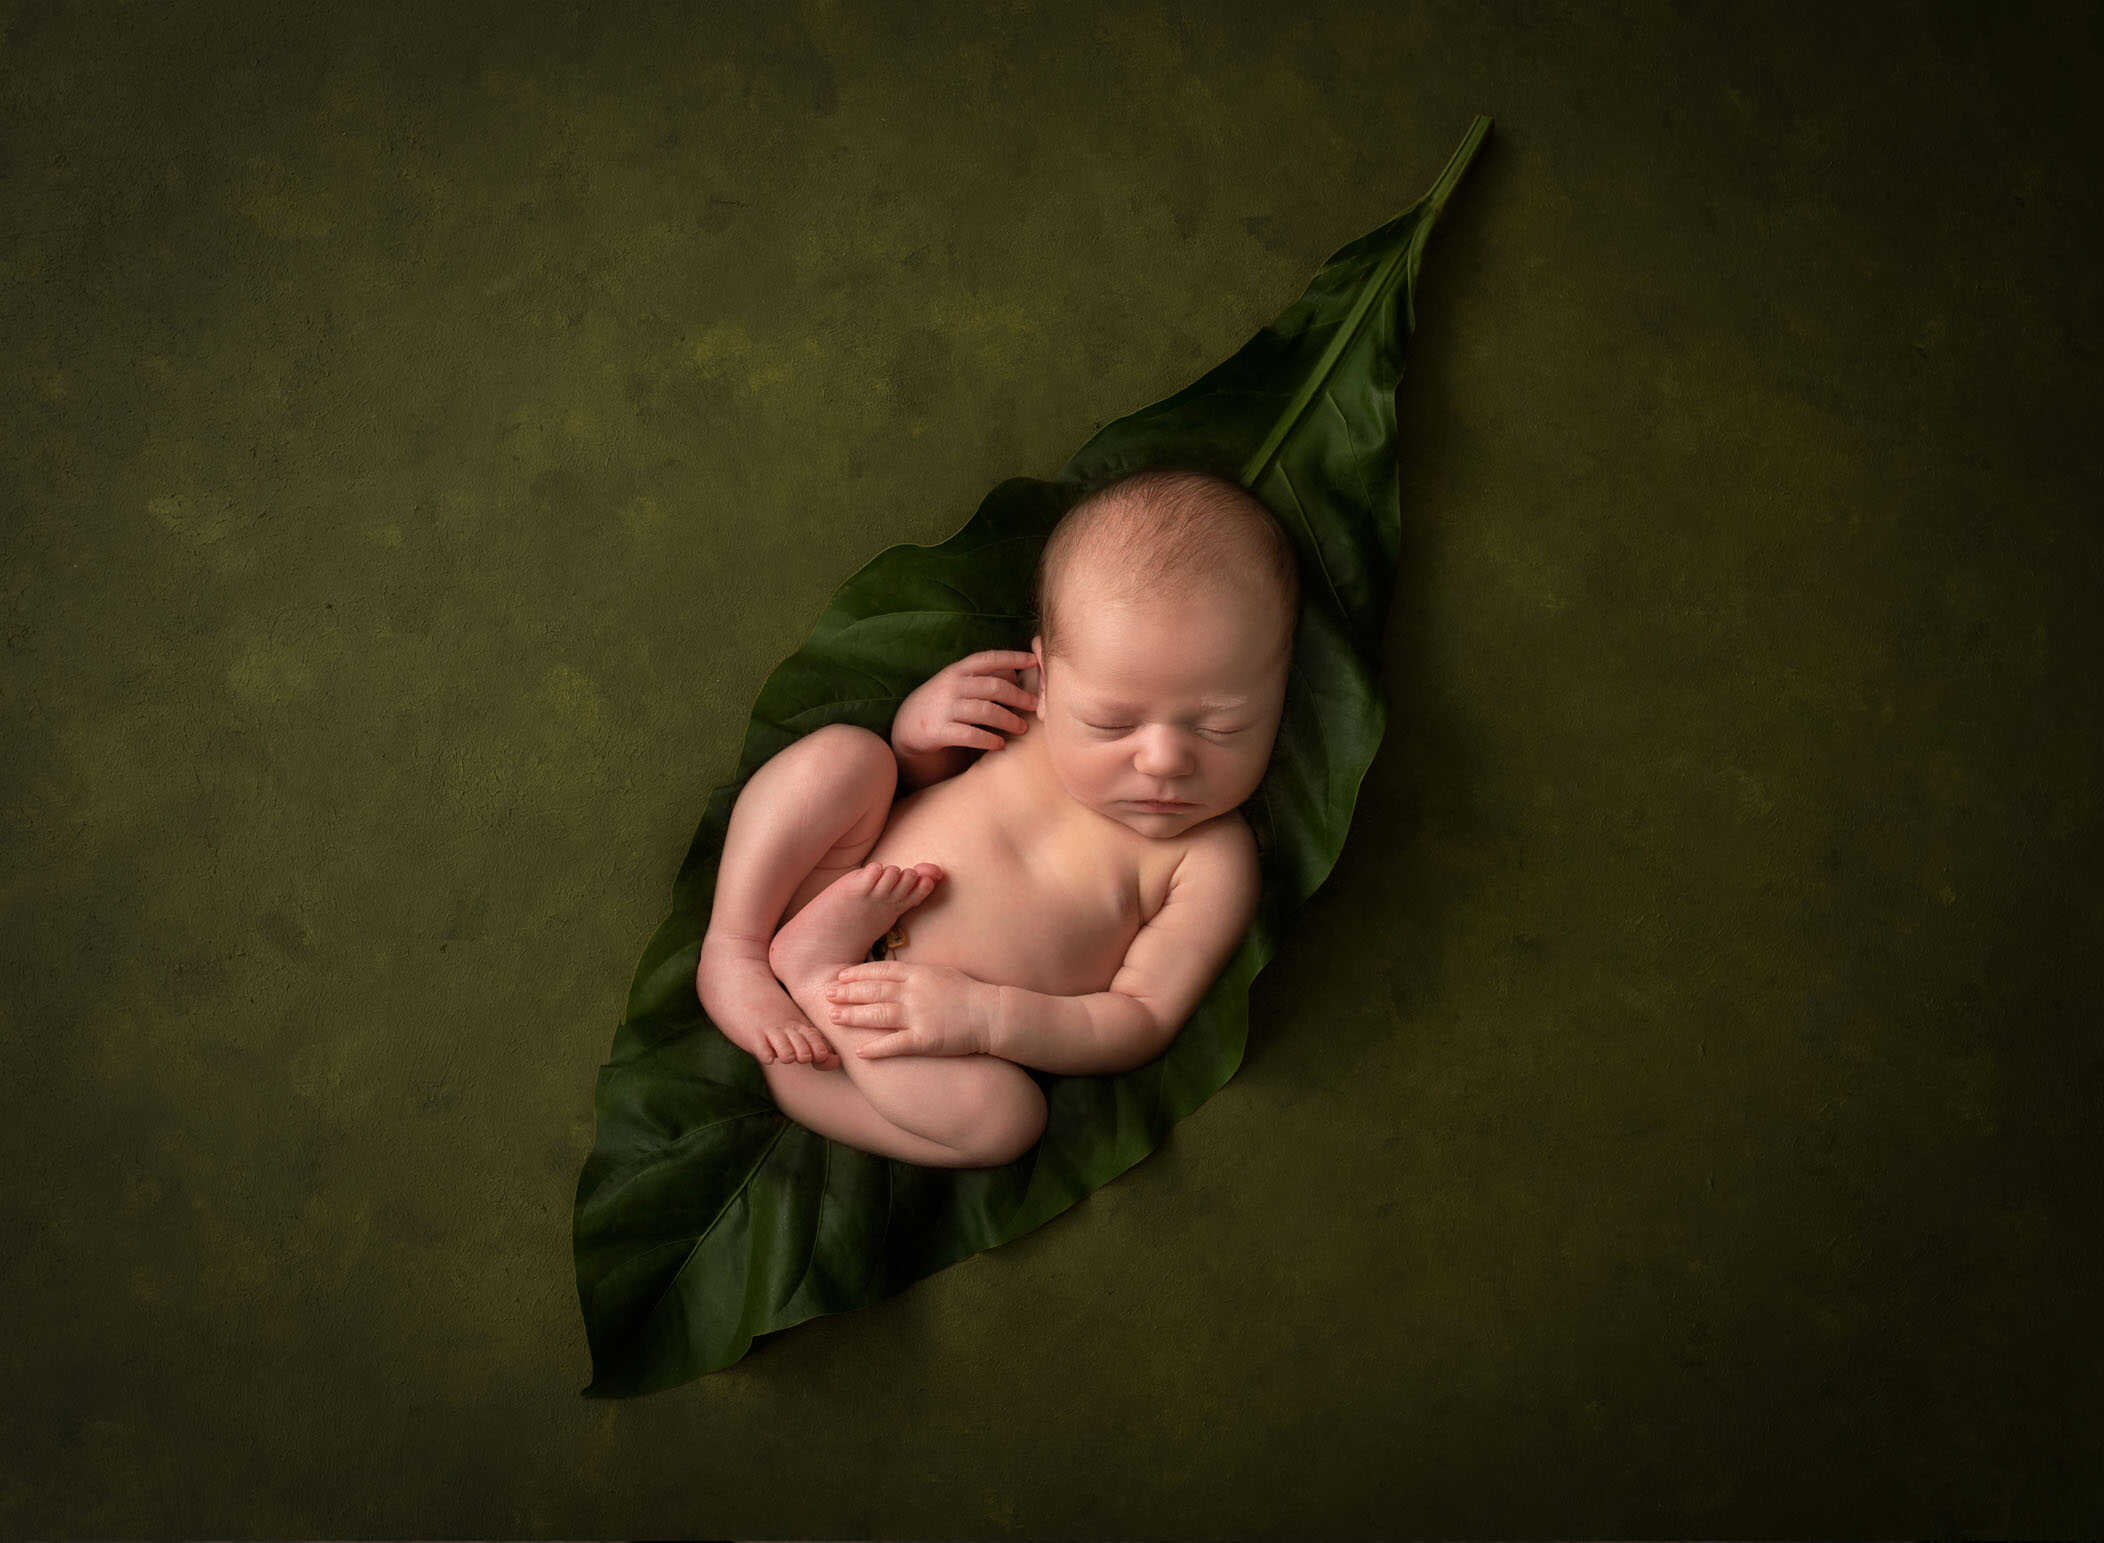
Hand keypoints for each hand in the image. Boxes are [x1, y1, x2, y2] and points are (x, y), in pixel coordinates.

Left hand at [824, 960, 998, 1058]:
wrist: (991, 1014)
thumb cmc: (968, 993)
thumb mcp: (941, 973)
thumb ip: (915, 974)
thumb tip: (893, 973)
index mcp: (919, 974)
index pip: (880, 970)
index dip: (857, 974)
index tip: (840, 976)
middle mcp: (915, 993)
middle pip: (873, 991)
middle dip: (847, 993)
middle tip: (826, 995)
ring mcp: (919, 1016)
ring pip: (878, 1015)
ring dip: (853, 1016)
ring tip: (833, 1017)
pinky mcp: (926, 1039)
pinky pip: (895, 1044)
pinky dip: (876, 1048)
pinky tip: (859, 1051)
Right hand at [891, 649, 1039, 758]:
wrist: (906, 727)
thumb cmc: (941, 703)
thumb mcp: (957, 684)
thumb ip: (982, 677)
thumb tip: (1016, 673)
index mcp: (957, 671)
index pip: (988, 659)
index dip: (1012, 657)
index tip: (1033, 660)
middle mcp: (951, 686)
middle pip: (993, 686)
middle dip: (1018, 695)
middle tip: (1035, 705)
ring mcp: (944, 708)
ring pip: (985, 711)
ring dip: (1008, 720)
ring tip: (1021, 728)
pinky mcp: (938, 731)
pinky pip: (970, 735)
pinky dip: (989, 740)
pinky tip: (1000, 744)